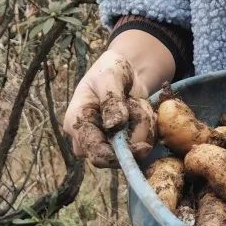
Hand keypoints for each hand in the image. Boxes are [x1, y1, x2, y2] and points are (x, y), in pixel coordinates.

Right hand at [62, 50, 156, 167]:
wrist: (125, 70)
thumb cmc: (110, 70)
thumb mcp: (109, 77)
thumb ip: (111, 100)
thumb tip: (114, 125)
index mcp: (76, 123)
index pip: (93, 151)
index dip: (115, 155)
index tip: (142, 147)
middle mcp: (87, 139)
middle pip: (114, 156)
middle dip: (134, 133)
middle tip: (139, 104)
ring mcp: (105, 144)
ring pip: (132, 150)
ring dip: (143, 124)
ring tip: (137, 101)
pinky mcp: (122, 144)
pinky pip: (143, 144)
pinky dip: (148, 126)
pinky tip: (142, 109)